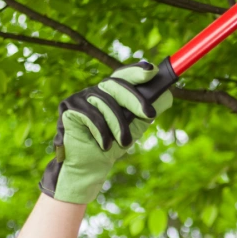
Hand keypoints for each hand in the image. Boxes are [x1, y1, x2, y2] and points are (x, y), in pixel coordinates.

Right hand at [39, 61, 172, 203]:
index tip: (152, 70)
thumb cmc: (112, 145)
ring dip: (117, 125)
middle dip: (135, 99)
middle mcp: (95, 90)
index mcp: (111, 92)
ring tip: (123, 143)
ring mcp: (80, 97)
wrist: (90, 167)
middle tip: (150, 114)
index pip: (124, 75)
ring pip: (105, 102)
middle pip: (116, 84)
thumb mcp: (135, 126)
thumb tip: (167, 96)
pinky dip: (100, 131)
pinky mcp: (68, 108)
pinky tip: (104, 144)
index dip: (137, 71)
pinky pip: (89, 114)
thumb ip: (147, 110)